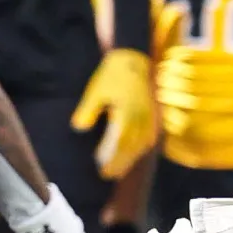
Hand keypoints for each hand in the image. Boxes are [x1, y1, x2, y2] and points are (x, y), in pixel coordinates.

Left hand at [71, 49, 157, 179]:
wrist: (133, 57)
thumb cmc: (112, 74)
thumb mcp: (95, 90)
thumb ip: (88, 109)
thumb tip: (78, 128)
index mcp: (128, 112)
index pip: (122, 143)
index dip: (114, 160)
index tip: (103, 172)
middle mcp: (142, 116)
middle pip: (133, 147)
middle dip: (122, 163)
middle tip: (109, 176)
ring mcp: (150, 114)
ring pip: (143, 143)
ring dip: (132, 157)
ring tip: (119, 168)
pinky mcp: (153, 112)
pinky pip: (150, 135)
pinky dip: (143, 146)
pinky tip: (135, 152)